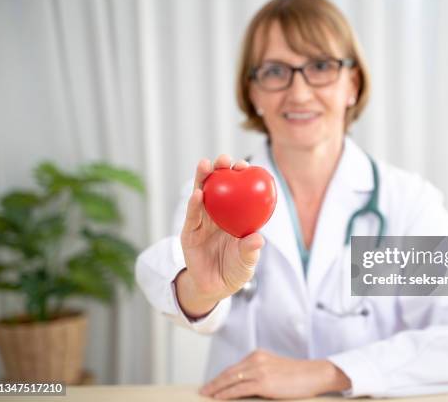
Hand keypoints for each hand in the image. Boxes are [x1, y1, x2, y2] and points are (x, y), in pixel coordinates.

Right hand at [177, 155, 264, 316]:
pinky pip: (192, 216)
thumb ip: (250, 251)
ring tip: (205, 164)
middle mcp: (218, 214)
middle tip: (224, 159)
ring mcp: (202, 222)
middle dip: (220, 170)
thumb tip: (258, 239)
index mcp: (235, 216)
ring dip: (202, 179)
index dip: (241, 177)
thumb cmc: (234, 271)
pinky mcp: (189, 233)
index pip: (239, 191)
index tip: (246, 166)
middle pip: (219, 187)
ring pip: (202, 195)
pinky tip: (197, 193)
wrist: (214, 288)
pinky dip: (194, 204)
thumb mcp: (246, 263)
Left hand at [199, 349, 350, 399]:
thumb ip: (260, 373)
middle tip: (203, 390)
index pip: (234, 367)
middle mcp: (256, 360)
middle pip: (229, 372)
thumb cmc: (299, 375)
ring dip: (216, 388)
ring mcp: (260, 370)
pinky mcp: (264, 382)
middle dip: (214, 382)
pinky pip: (239, 388)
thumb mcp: (275, 370)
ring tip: (206, 395)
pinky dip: (226, 393)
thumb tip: (245, 386)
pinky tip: (218, 398)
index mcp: (258, 356)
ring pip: (231, 380)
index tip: (211, 384)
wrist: (315, 374)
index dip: (220, 377)